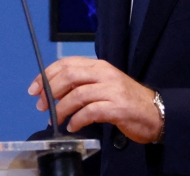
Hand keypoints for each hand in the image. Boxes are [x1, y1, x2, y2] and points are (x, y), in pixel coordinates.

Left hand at [27, 57, 162, 142]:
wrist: (155, 112)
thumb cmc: (126, 100)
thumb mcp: (104, 85)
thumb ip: (82, 84)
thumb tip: (53, 92)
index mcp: (100, 66)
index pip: (67, 63)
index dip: (46, 75)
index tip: (35, 89)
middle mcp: (106, 74)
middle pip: (69, 76)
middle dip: (50, 91)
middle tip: (43, 106)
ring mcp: (112, 90)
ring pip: (77, 94)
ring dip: (61, 109)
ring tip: (57, 120)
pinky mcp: (117, 107)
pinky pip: (89, 112)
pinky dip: (77, 120)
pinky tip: (74, 126)